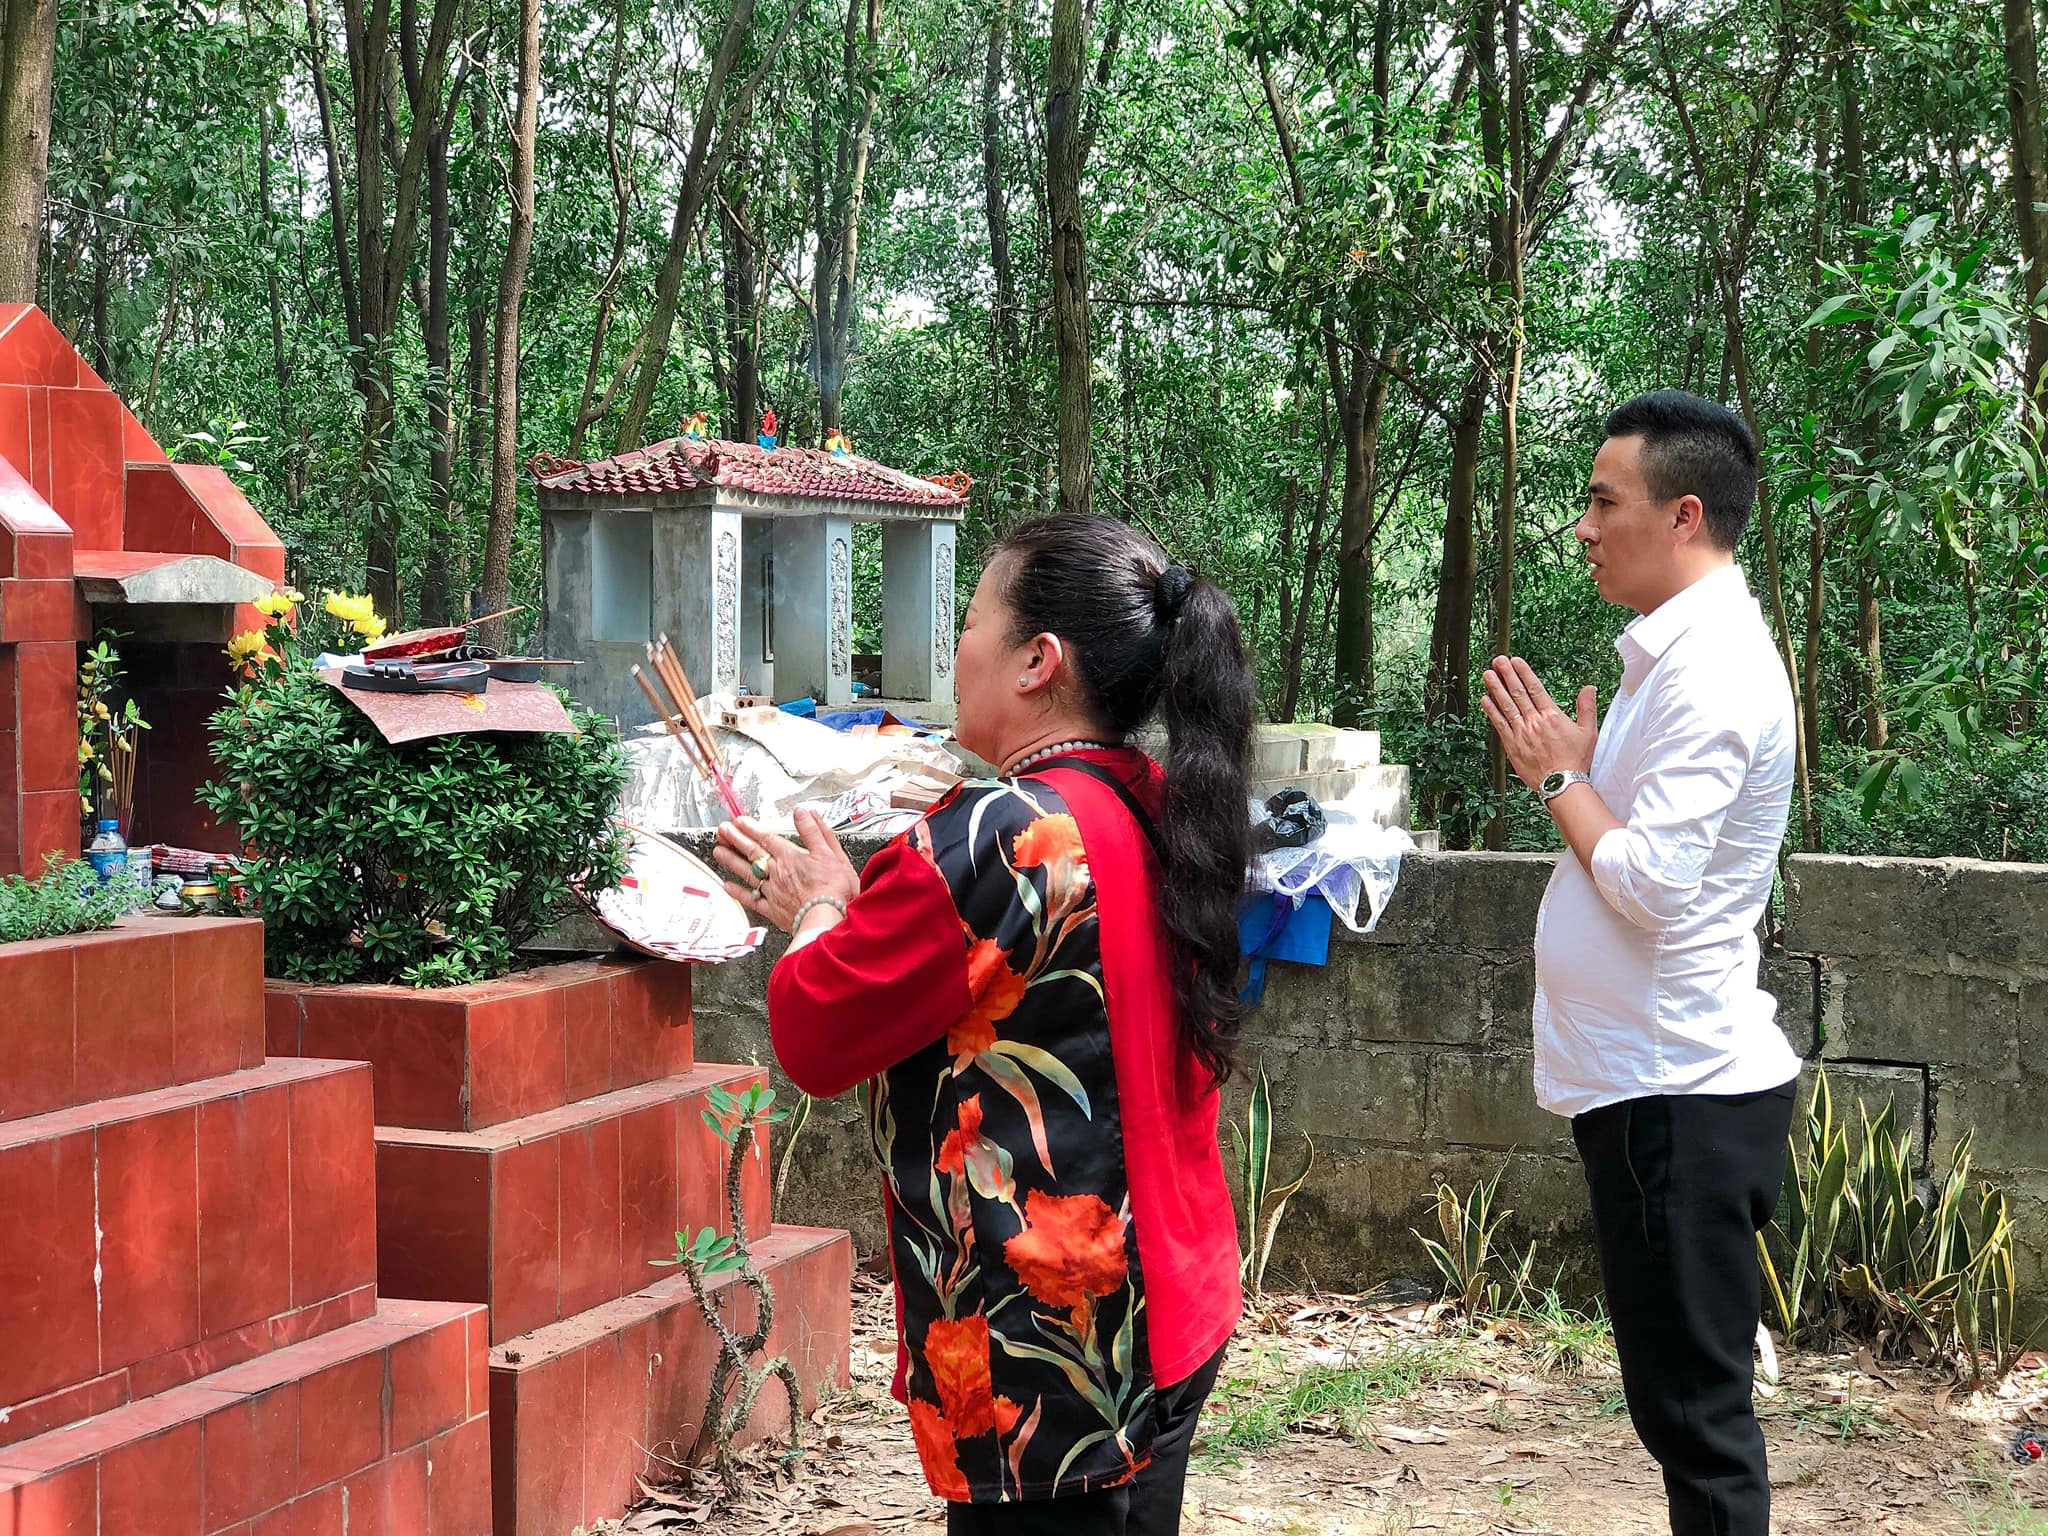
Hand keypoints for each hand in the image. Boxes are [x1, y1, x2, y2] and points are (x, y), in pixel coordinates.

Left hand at [713, 807, 860, 934]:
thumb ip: (815, 831)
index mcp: (791, 857)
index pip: (767, 838)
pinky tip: (727, 887)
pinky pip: (751, 899)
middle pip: (752, 852)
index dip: (752, 828)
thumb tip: (803, 812)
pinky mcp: (773, 910)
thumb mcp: (831, 853)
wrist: (827, 920)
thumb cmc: (833, 889)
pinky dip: (738, 892)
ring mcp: (772, 891)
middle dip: (735, 839)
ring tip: (717, 851)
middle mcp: (777, 872)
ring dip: (731, 860)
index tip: (739, 821)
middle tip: (721, 830)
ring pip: (747, 872)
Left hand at [1480, 656, 1596, 792]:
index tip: (1515, 661)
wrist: (1562, 784)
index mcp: (1552, 716)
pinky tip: (1485, 699)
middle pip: (1518, 693)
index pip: (1535, 689)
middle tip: (1498, 660)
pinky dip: (1491, 711)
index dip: (1524, 673)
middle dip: (1507, 675)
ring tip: (1487, 674)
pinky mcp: (1512, 745)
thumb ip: (1586, 707)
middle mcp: (1534, 722)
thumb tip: (1588, 688)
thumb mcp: (1588, 732)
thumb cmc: (1576, 760)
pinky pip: (1499, 725)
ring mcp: (1521, 733)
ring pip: (1506, 706)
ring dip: (1496, 688)